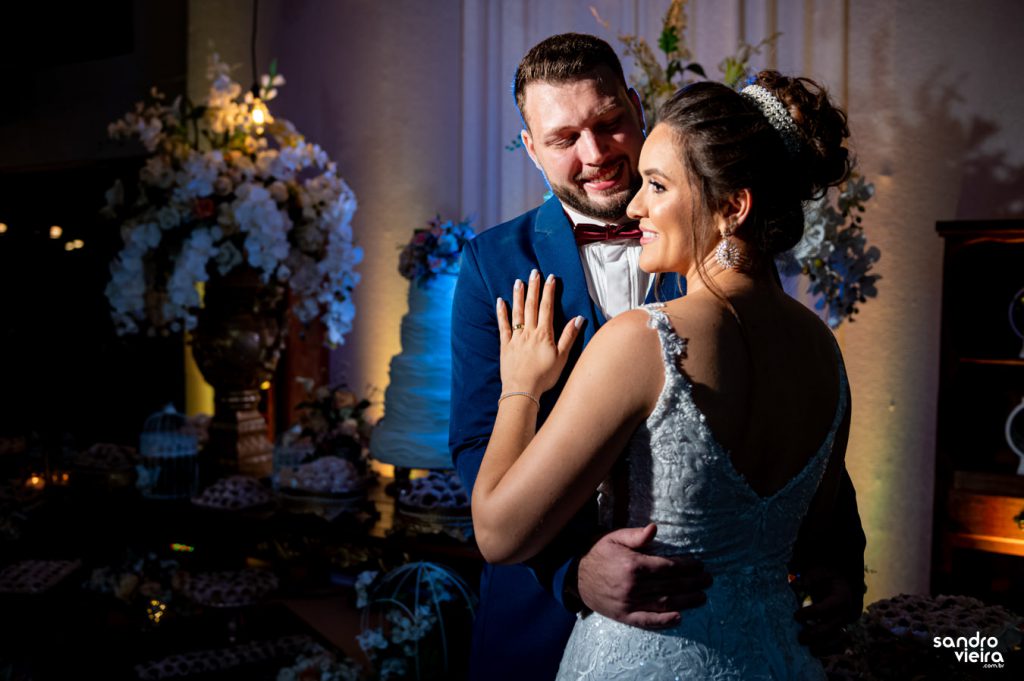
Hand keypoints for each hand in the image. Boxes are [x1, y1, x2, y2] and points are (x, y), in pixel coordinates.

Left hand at [496, 269, 582, 395]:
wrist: (522, 390)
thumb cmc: (544, 377)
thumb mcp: (562, 358)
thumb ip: (569, 337)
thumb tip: (578, 319)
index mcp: (544, 334)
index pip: (547, 308)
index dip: (549, 292)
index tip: (551, 278)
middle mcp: (529, 332)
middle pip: (532, 306)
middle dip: (534, 288)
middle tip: (534, 272)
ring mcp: (516, 338)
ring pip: (517, 312)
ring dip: (518, 296)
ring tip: (518, 282)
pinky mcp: (505, 345)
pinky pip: (503, 325)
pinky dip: (502, 313)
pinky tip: (501, 301)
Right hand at [577, 524, 711, 628]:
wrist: (574, 575)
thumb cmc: (597, 552)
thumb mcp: (614, 538)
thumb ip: (636, 536)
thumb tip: (654, 529)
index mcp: (633, 565)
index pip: (668, 567)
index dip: (686, 566)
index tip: (698, 564)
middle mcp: (633, 586)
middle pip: (670, 585)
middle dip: (692, 582)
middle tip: (708, 580)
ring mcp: (629, 603)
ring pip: (664, 603)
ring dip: (686, 601)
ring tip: (702, 598)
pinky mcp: (624, 616)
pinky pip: (647, 621)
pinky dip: (664, 621)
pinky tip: (679, 618)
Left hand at [793, 566, 861, 654]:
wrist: (837, 581)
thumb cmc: (825, 577)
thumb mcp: (817, 573)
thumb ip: (808, 579)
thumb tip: (796, 585)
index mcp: (841, 597)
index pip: (826, 608)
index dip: (811, 613)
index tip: (795, 615)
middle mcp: (846, 611)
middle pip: (832, 626)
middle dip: (815, 633)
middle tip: (800, 638)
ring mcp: (846, 622)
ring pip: (836, 637)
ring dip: (823, 645)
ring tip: (809, 651)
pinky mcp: (843, 629)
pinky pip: (838, 642)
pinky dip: (828, 649)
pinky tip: (816, 653)